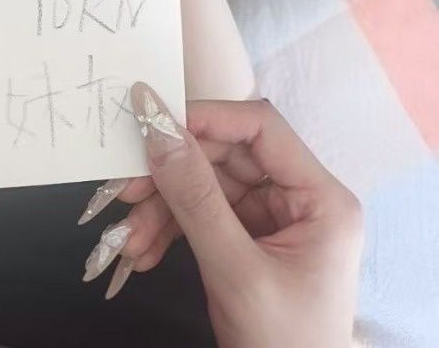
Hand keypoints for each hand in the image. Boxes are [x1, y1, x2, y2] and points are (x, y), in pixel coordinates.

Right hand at [80, 84, 362, 347]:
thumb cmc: (284, 346)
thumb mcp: (237, 272)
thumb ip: (196, 199)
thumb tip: (158, 130)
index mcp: (320, 197)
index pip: (260, 128)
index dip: (205, 118)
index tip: (153, 123)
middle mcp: (299, 198)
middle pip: (224, 157)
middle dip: (171, 175)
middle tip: (123, 190)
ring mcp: (272, 219)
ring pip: (204, 186)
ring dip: (161, 209)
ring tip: (128, 240)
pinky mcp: (248, 239)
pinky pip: (201, 215)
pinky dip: (168, 230)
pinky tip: (141, 253)